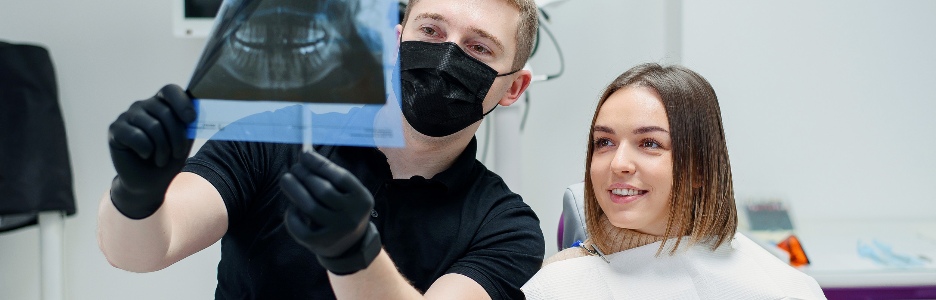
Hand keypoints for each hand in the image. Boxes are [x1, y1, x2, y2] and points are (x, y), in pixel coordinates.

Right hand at [108, 84, 195, 218]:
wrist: (150, 183)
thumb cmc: (169, 159)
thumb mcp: (184, 140)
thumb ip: (189, 123)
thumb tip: (199, 109)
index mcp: (161, 103)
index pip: (170, 90)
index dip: (182, 103)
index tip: (191, 119)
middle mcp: (143, 105)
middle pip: (165, 112)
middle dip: (177, 137)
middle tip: (177, 153)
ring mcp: (127, 115)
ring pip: (153, 126)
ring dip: (163, 148)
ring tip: (161, 159)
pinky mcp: (115, 129)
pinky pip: (137, 136)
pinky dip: (146, 150)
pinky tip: (144, 155)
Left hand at [281, 150, 381, 274]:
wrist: (349, 245)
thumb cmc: (343, 209)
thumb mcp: (347, 193)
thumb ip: (330, 175)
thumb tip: (305, 154)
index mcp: (362, 199)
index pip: (340, 177)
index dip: (320, 164)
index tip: (304, 155)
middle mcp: (352, 216)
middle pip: (323, 190)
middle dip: (305, 175)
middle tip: (294, 167)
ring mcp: (337, 232)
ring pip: (310, 207)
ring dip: (294, 189)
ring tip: (286, 179)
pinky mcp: (321, 243)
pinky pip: (300, 228)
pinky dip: (292, 216)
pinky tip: (292, 208)